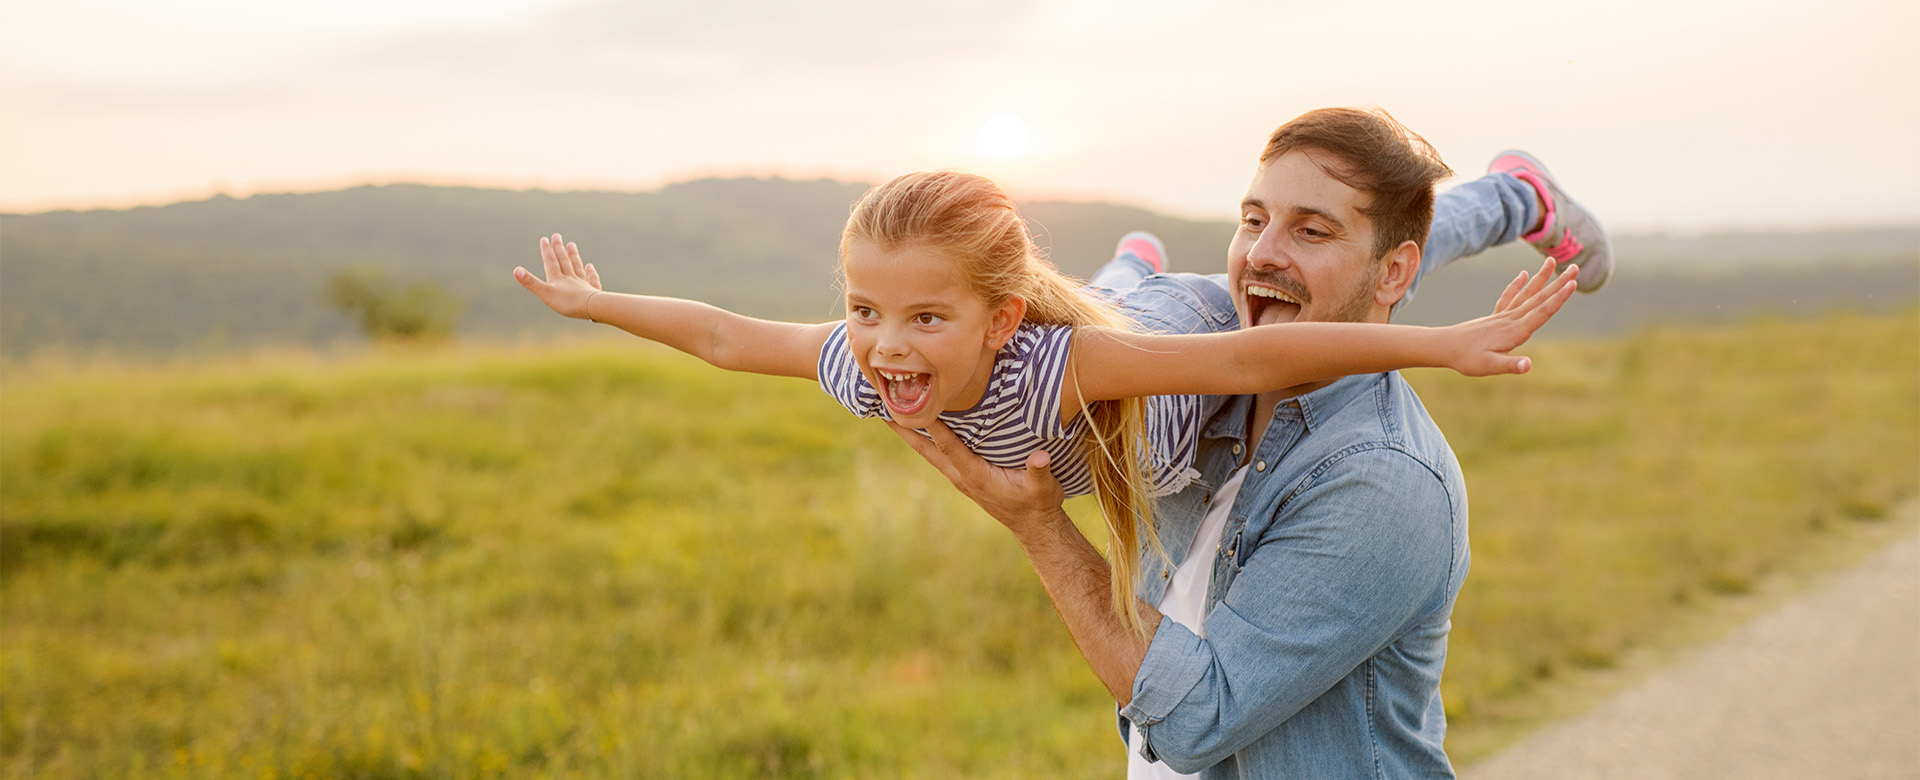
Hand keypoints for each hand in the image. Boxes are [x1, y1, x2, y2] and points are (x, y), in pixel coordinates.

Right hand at [513, 233, 602, 319]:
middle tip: (557, 236)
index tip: (545, 239)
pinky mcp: (593, 292)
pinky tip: (590, 266)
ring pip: (577, 267)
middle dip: (559, 249)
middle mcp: (570, 278)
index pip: (550, 262)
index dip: (547, 251)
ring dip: (573, 256)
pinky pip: (592, 280)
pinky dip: (591, 273)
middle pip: (564, 261)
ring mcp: (582, 284)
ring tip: (572, 245)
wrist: (590, 307)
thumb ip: (531, 282)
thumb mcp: (545, 293)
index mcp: (557, 279)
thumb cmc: (566, 302)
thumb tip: (516, 270)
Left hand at [887, 420, 1066, 531]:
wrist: (1033, 526)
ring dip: (910, 433)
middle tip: (881, 409)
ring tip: (892, 413)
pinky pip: (939, 453)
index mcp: (975, 475)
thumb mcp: (1043, 488)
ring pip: (929, 451)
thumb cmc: (1038, 504)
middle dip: (905, 429)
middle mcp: (961, 475)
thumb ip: (1039, 471)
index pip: (949, 446)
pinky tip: (921, 426)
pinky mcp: (964, 475)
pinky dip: (926, 438)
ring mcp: (960, 476)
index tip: (916, 406)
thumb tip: (1039, 458)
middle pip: (926, 449)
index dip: (933, 426)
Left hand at [1445, 258, 1578, 376]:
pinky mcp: (1494, 316)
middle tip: (1575, 267)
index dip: (1559, 298)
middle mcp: (1511, 319)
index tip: (1572, 283)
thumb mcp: (1489, 367)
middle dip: (1558, 283)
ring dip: (1541, 278)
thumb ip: (1510, 366)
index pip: (1541, 311)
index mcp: (1515, 331)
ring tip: (1552, 261)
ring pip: (1526, 293)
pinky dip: (1517, 285)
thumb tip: (1528, 365)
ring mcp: (1502, 316)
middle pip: (1539, 298)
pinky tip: (1523, 274)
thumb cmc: (1466, 359)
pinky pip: (1508, 297)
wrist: (1443, 346)